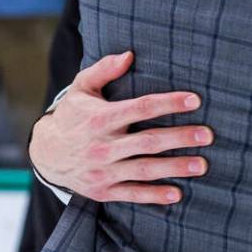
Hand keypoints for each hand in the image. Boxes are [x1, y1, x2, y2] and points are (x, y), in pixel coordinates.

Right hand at [30, 51, 212, 203]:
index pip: (141, 108)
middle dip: (180, 138)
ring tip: (202, 165)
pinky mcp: (102, 191)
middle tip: (208, 135)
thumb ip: (104, 69)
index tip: (195, 100)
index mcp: (101, 119)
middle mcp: (102, 146)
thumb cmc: (72, 115)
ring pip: (144, 170)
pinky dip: (154, 196)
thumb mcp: (81, 88)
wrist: (44, 153)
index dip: (169, 103)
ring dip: (175, 168)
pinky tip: (177, 194)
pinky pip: (131, 194)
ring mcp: (102, 171)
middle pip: (148, 142)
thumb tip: (129, 54)